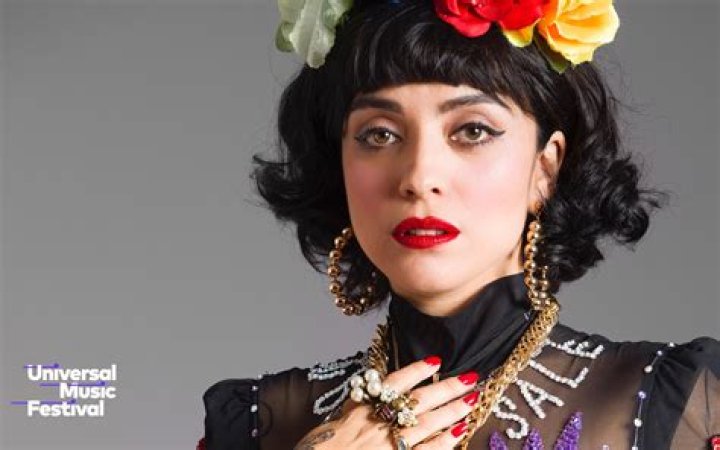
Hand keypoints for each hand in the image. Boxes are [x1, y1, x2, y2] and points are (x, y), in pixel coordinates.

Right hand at [294, 356, 479, 448]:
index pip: (392, 383)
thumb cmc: (320, 448)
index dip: (416, 370)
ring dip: (451, 411)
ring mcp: (387, 446)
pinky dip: (443, 442)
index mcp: (359, 410)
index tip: (435, 360)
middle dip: (446, 389)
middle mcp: (375, 425)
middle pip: (417, 401)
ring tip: (472, 400)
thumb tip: (376, 394)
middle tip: (471, 378)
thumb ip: (358, 407)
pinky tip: (459, 433)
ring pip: (426, 424)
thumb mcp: (335, 421)